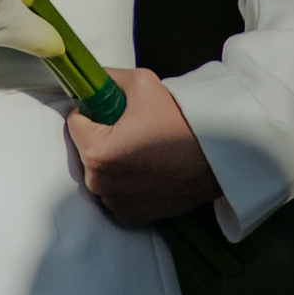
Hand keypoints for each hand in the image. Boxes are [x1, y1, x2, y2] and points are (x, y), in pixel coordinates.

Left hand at [70, 65, 220, 226]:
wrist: (218, 157)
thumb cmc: (181, 120)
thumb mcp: (142, 83)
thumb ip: (107, 78)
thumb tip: (89, 80)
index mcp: (96, 152)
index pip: (76, 122)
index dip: (95, 112)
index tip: (117, 112)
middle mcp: (100, 183)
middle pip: (86, 149)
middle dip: (104, 138)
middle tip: (137, 131)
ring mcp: (114, 203)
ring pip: (101, 172)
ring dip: (114, 162)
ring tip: (145, 150)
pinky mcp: (128, 216)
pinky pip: (115, 192)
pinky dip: (125, 182)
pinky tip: (149, 171)